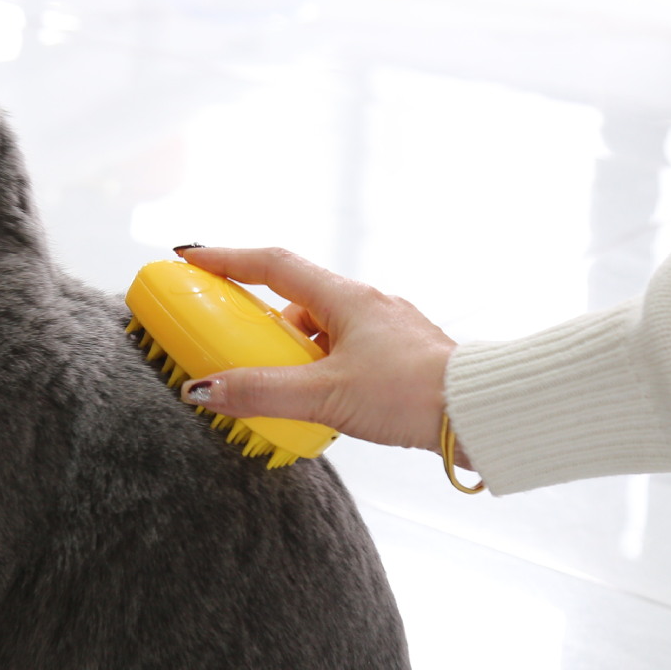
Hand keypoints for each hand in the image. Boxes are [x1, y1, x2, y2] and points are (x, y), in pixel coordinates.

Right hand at [174, 246, 470, 464]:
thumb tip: (204, 389)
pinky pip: (344, 352)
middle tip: (229, 339)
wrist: (478, 412)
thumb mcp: (325, 395)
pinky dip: (320, 368)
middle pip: (295, 298)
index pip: (273, 265)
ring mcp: (385, 329)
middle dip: (257, 318)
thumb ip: (261, 392)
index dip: (227, 259)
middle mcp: (366, 304)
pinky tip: (319, 400)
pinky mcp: (398, 356)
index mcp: (345, 298)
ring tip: (277, 387)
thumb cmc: (410, 393)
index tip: (192, 257)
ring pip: (322, 329)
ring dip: (292, 350)